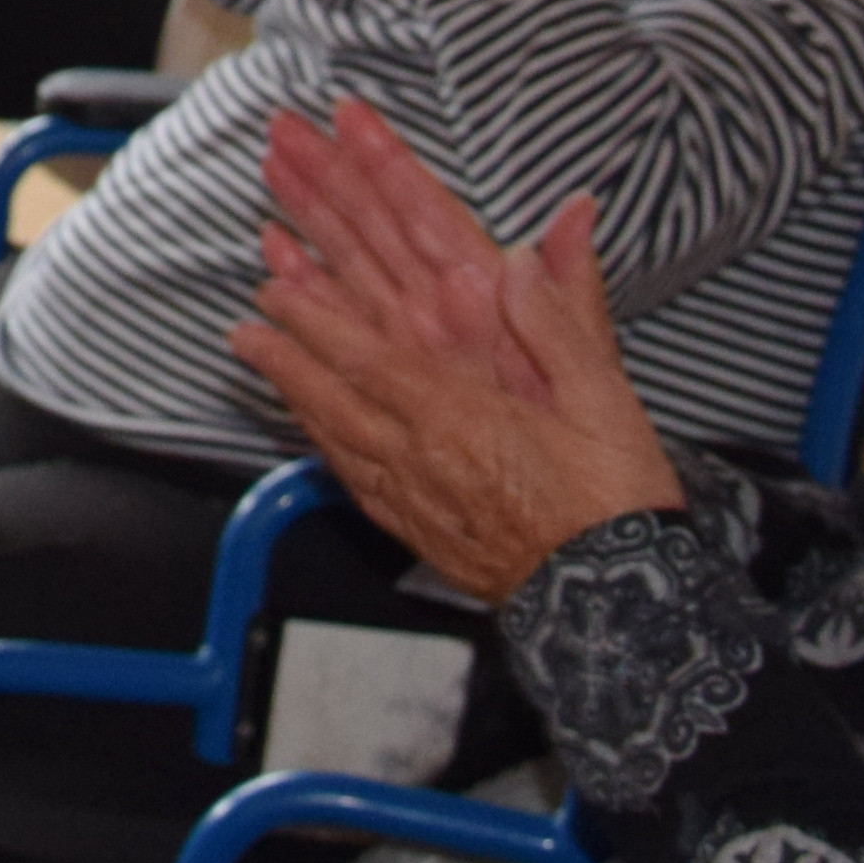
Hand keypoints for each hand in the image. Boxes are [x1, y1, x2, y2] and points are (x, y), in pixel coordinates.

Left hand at [230, 103, 684, 603]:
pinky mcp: (424, 537)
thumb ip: (556, 324)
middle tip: (244, 330)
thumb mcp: (604, 399)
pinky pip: (358, 484)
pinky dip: (327, 450)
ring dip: (295, 399)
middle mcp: (424, 463)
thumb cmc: (616, 499)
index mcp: (461, 421)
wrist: (619, 602)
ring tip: (263, 368)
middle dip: (285, 360)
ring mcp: (418, 505)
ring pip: (337, 443)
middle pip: (335, 402)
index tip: (277, 292)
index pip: (368, 362)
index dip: (316, 324)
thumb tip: (520, 260)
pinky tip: (317, 437)